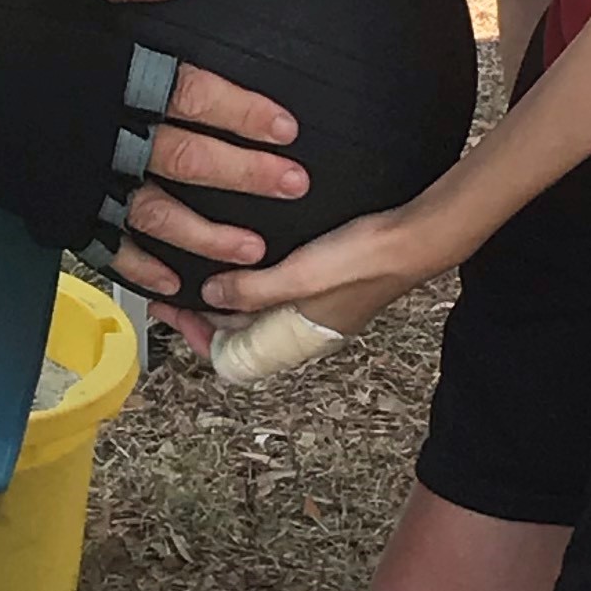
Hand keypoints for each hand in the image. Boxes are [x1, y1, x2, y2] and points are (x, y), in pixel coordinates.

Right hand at [65, 0, 303, 298]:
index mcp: (104, 70)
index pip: (189, 93)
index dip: (240, 111)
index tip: (286, 127)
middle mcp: (94, 129)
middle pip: (183, 157)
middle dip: (243, 174)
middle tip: (294, 185)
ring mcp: (69, 175)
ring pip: (151, 211)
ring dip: (205, 234)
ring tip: (252, 250)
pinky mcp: (43, 206)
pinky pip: (98, 244)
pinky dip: (136, 265)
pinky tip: (173, 281)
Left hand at [163, 195, 451, 365]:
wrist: (417, 235)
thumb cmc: (368, 259)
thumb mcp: (300, 276)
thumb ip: (253, 290)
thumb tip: (209, 296)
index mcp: (297, 337)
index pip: (233, 355)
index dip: (197, 335)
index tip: (173, 309)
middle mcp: (303, 326)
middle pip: (239, 331)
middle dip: (204, 310)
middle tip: (175, 284)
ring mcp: (313, 304)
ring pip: (256, 308)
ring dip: (227, 292)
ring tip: (200, 266)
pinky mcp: (322, 280)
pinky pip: (274, 286)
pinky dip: (251, 276)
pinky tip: (242, 252)